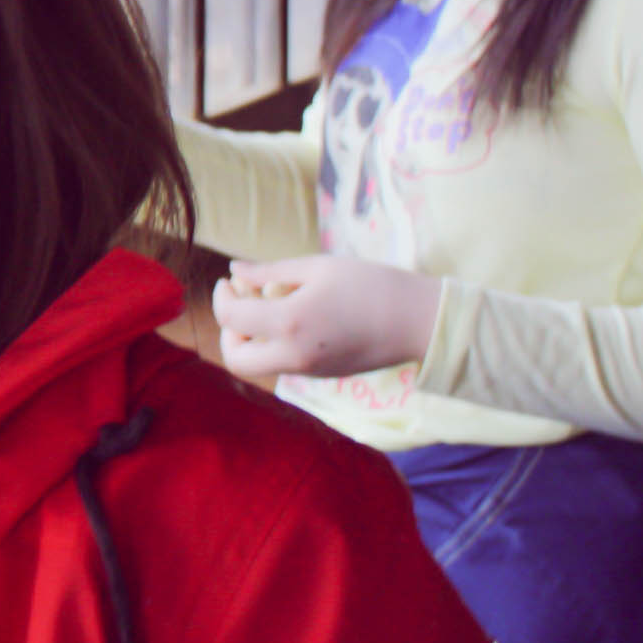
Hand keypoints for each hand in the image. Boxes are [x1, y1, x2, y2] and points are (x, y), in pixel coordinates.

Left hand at [210, 255, 441, 383]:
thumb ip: (270, 271)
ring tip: (274, 306)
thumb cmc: (371, 284)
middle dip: (228, 333)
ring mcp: (309, 371)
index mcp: (289, 323)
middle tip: (243, 306)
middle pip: (236, 360)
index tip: (230, 282)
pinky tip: (296, 318)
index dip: (222, 297)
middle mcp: (293, 355)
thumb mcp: (318, 267)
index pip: (230, 319)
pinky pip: (283, 365)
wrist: (419, 321)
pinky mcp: (322, 376)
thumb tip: (235, 271)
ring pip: (259, 366)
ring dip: (252, 340)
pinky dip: (275, 345)